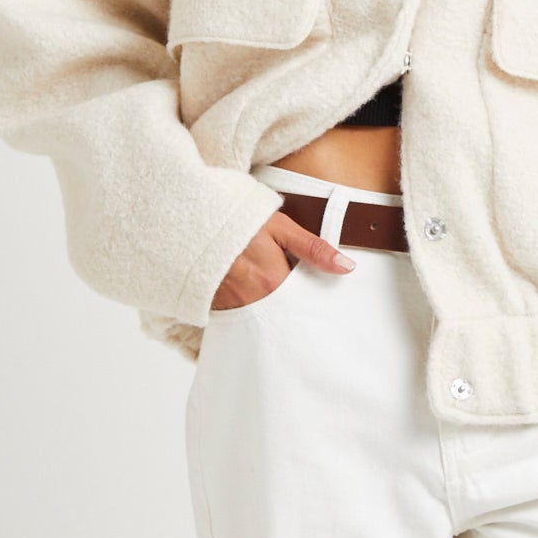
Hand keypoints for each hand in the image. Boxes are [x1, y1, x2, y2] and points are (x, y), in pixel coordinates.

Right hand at [210, 208, 356, 310]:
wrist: (190, 223)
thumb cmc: (238, 221)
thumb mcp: (280, 227)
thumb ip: (313, 249)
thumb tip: (346, 267)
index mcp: (274, 283)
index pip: (304, 302)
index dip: (311, 296)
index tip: (318, 292)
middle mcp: (255, 302)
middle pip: (284, 314)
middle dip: (292, 308)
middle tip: (293, 293)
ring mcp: (233, 307)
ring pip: (263, 317)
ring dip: (271, 308)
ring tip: (270, 290)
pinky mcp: (216, 308)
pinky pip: (240, 316)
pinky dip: (249, 309)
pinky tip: (250, 294)